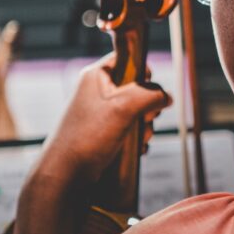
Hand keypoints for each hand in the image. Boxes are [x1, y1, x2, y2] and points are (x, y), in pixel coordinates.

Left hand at [36, 57, 170, 189]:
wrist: (67, 173)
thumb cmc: (87, 138)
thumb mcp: (123, 108)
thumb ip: (149, 95)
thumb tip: (166, 96)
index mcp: (97, 76)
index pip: (128, 59)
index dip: (143, 74)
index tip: (147, 91)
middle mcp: (98, 91)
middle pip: (137, 88)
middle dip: (147, 107)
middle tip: (142, 118)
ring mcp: (101, 112)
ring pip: (136, 111)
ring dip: (143, 126)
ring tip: (135, 139)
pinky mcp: (104, 131)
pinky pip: (129, 128)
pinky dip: (135, 138)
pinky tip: (133, 148)